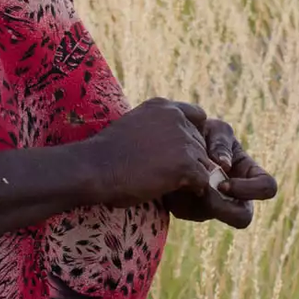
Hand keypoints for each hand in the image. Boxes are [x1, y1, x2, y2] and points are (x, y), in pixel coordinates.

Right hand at [90, 98, 219, 206]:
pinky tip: (176, 192)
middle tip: (171, 174)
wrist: (95, 167)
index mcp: (163, 106)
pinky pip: (203, 179)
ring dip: (191, 175)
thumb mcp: (134, 125)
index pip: (198, 116)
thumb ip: (155, 127)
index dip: (193, 134)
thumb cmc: (107, 153)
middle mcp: (176, 118)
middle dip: (191, 158)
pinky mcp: (186, 163)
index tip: (180, 151)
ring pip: (203, 161)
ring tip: (172, 185)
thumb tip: (169, 142)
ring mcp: (183, 140)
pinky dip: (194, 189)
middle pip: (200, 142)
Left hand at [161, 113, 277, 230]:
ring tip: (182, 177)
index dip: (250, 189)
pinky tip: (172, 177)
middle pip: (243, 218)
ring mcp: (213, 206)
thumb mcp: (214, 130)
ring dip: (195, 198)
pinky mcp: (189, 210)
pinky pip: (186, 211)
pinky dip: (178, 195)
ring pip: (210, 215)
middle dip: (223, 207)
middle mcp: (235, 195)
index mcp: (248, 174)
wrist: (171, 139)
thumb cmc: (202, 132)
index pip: (267, 188)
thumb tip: (224, 165)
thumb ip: (221, 142)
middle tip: (202, 190)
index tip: (225, 182)